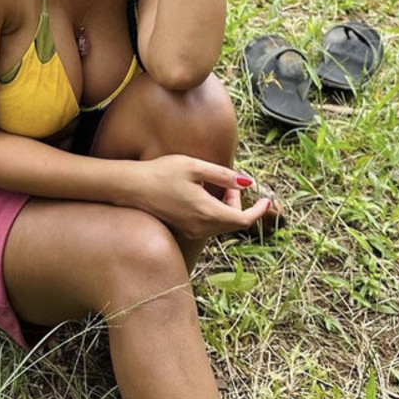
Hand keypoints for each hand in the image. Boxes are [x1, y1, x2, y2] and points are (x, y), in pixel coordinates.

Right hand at [133, 154, 283, 240]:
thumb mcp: (195, 167)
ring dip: (226, 207)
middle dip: (238, 202)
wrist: (132, 187)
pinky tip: (203, 194)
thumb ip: (224, 175)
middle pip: (233, 222)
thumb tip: (248, 182)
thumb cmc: (161, 173)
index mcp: (207, 212)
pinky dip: (214, 211)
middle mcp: (201, 227)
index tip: (266, 199)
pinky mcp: (184, 229)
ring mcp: (191, 231)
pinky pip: (208, 225)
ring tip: (214, 184)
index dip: (259, 210)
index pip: (243, 220)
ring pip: (221, 224)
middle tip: (228, 181)